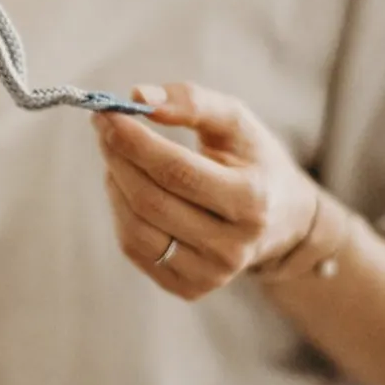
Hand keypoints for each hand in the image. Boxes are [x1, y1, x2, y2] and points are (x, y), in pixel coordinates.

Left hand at [92, 82, 318, 300]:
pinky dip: (121, 212)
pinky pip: (135, 248)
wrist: (282, 220)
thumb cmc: (252, 161)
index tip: (106, 113)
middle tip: (103, 126)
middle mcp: (233, 246)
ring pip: (136, 228)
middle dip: (117, 157)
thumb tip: (137, 96)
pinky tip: (129, 188)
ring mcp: (211, 274)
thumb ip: (192, 102)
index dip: (134, 141)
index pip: (177, 171)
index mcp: (252, 201)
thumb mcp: (236, 123)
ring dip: (115, 183)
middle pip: (151, 200)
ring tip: (118, 156)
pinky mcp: (189, 288)